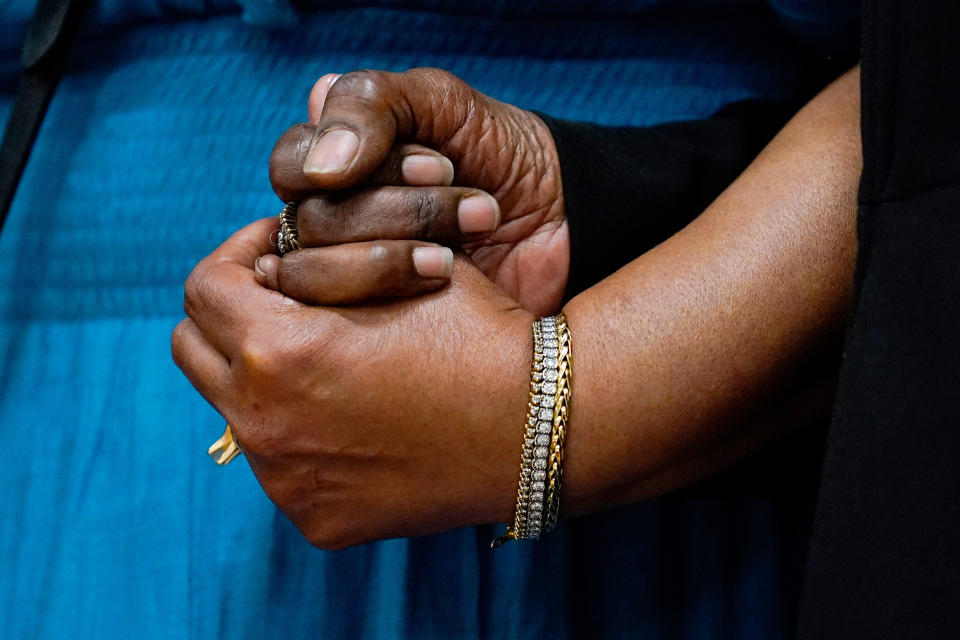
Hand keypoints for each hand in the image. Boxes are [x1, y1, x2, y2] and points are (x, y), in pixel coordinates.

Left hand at [172, 218, 532, 548]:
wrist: (540, 429)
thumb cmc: (480, 336)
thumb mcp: (401, 266)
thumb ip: (318, 258)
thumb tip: (269, 262)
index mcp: (281, 351)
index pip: (205, 287)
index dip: (239, 254)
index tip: (276, 251)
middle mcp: (267, 424)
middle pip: (194, 349)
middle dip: (232, 313)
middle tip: (284, 299)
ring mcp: (287, 481)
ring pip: (232, 409)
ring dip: (260, 374)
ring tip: (325, 358)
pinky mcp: (317, 518)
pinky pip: (278, 464)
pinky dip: (298, 433)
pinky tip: (354, 415)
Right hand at [269, 68, 568, 315]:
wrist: (567, 220)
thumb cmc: (502, 153)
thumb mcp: (440, 101)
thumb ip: (368, 107)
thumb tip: (315, 168)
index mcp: (332, 163)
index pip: (290, 167)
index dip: (355, 167)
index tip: (439, 166)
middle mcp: (329, 219)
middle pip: (309, 223)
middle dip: (399, 211)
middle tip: (478, 206)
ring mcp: (348, 277)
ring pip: (317, 275)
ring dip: (397, 256)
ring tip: (465, 248)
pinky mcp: (373, 326)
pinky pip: (342, 323)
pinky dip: (398, 294)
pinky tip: (450, 279)